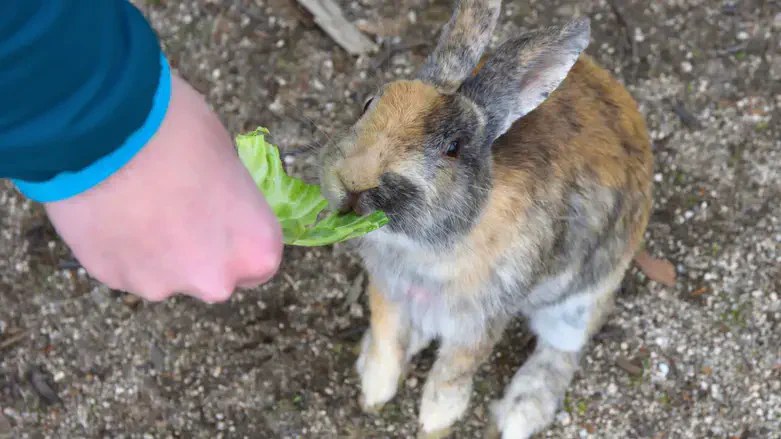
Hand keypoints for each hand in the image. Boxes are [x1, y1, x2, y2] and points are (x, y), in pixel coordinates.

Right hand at [42, 73, 282, 302]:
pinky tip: (108, 212)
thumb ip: (228, 195)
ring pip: (163, 273)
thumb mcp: (226, 155)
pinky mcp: (112, 280)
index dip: (237, 238)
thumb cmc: (180, 133)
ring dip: (154, 250)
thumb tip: (215, 197)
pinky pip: (123, 267)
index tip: (220, 216)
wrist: (104, 132)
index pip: (258, 261)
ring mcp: (160, 285)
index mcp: (255, 249)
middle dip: (196, 249)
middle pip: (211, 274)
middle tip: (174, 207)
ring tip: (133, 205)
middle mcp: (213, 280)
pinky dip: (118, 247)